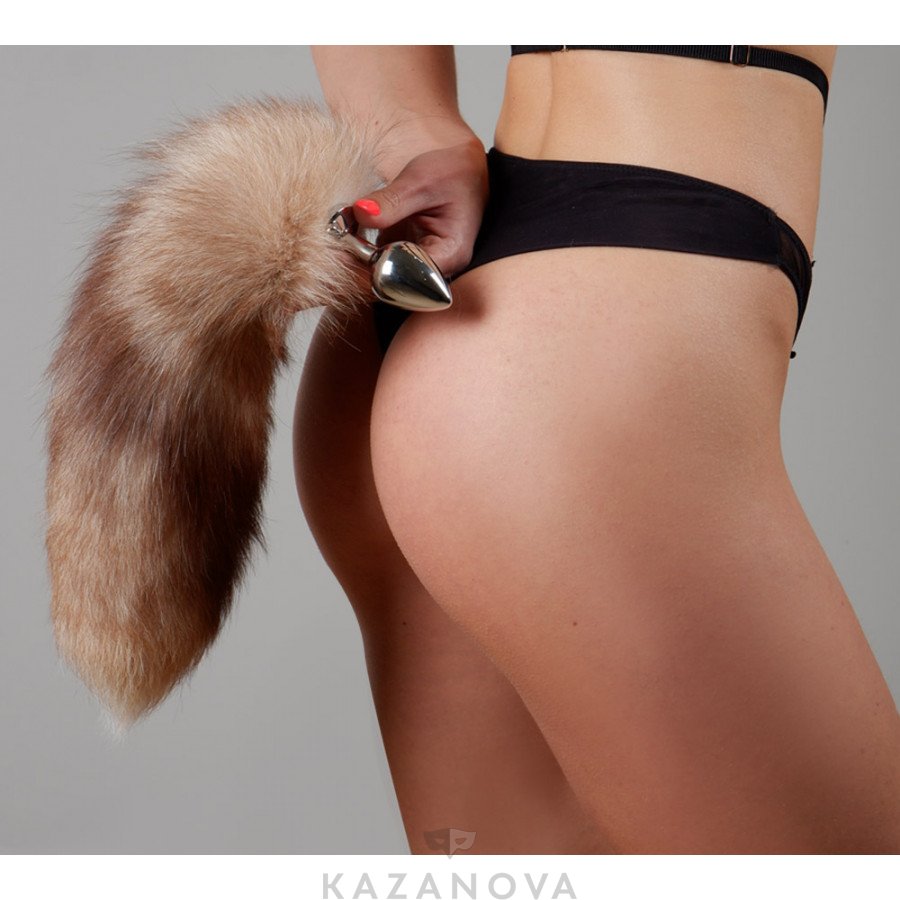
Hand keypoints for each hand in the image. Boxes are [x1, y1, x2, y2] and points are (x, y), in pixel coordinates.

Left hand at [351, 133, 488, 278]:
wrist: (468, 171)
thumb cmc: (455, 175)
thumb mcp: (420, 182)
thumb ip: (391, 201)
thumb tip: (360, 213)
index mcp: (448, 255)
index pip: (406, 276)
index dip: (375, 263)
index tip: (352, 242)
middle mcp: (435, 267)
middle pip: (391, 279)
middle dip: (362, 258)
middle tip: (341, 231)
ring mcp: (419, 263)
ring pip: (381, 270)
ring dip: (358, 251)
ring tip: (345, 225)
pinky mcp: (406, 254)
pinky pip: (380, 257)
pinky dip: (362, 243)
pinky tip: (353, 224)